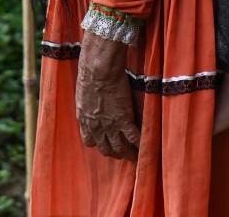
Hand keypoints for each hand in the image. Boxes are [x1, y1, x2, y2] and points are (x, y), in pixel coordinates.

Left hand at [76, 31, 140, 159]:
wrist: (98, 72)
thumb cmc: (89, 76)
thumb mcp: (84, 95)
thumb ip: (88, 104)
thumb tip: (92, 101)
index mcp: (85, 120)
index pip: (89, 141)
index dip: (98, 143)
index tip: (105, 142)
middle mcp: (96, 127)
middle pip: (105, 148)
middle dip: (114, 153)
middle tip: (122, 153)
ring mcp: (110, 125)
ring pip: (119, 147)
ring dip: (127, 154)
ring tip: (135, 157)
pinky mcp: (123, 120)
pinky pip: (132, 137)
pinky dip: (139, 144)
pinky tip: (145, 147)